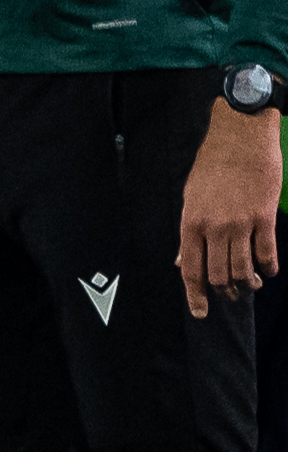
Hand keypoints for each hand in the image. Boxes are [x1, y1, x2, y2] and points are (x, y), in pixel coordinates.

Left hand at [179, 97, 281, 319]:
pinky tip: (268, 271)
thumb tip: (182, 262)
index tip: (200, 313)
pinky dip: (268, 267)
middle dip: (225, 292)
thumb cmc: (212, 165)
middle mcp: (214, 227)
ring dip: (247, 282)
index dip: (195, 296)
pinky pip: (267, 252)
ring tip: (250, 285)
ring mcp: (240, 223)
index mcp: (191, 222)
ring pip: (243, 268)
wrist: (240, 137)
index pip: (191, 270)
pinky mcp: (264, 216)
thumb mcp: (190, 197)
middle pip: (218, 274)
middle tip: (231, 297)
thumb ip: (189, 233)